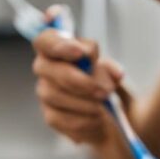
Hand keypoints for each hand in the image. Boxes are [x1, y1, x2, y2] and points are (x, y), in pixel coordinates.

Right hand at [32, 25, 124, 145]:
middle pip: (50, 70)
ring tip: (103, 106)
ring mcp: (45, 92)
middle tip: (104, 91)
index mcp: (57, 48)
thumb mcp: (108, 70)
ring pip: (55, 95)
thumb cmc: (101, 81)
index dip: (59, 45)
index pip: (45, 40)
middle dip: (78, 80)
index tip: (79, 53)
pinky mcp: (50, 116)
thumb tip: (114, 74)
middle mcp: (45, 68)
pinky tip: (96, 118)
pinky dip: (83, 119)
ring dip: (83, 102)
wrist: (105, 113)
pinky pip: (62, 118)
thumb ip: (108, 69)